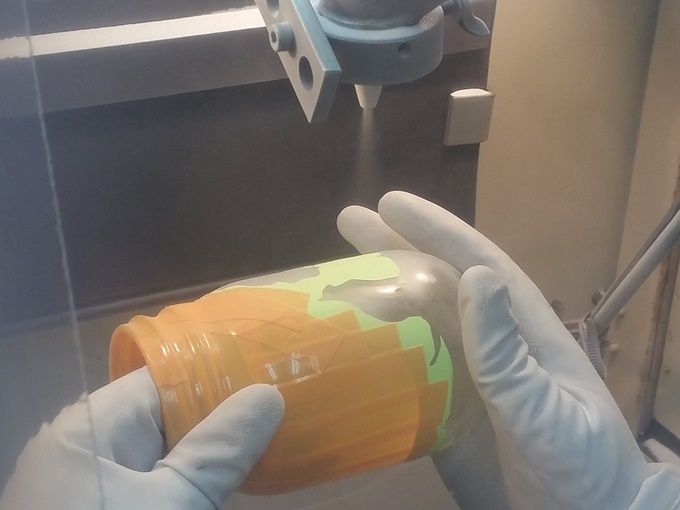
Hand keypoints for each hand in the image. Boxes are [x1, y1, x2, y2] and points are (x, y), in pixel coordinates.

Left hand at [0, 367, 283, 509]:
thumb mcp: (173, 503)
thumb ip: (219, 450)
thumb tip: (267, 395)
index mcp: (90, 426)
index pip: (162, 377)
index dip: (217, 373)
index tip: (266, 372)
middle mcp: (84, 447)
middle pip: (162, 414)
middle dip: (217, 416)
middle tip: (276, 411)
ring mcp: (88, 484)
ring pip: (159, 453)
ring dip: (205, 453)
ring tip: (262, 439)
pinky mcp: (98, 508)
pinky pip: (148, 483)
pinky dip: (183, 482)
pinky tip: (221, 482)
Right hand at [337, 191, 679, 508]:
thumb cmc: (581, 464)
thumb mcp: (548, 410)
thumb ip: (508, 353)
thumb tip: (475, 276)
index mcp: (522, 328)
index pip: (476, 263)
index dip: (435, 230)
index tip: (390, 204)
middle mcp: (489, 342)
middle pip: (437, 284)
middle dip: (395, 249)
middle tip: (348, 222)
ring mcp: (464, 376)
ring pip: (415, 323)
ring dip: (377, 296)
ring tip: (332, 276)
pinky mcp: (444, 411)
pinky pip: (405, 370)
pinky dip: (376, 351)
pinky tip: (344, 343)